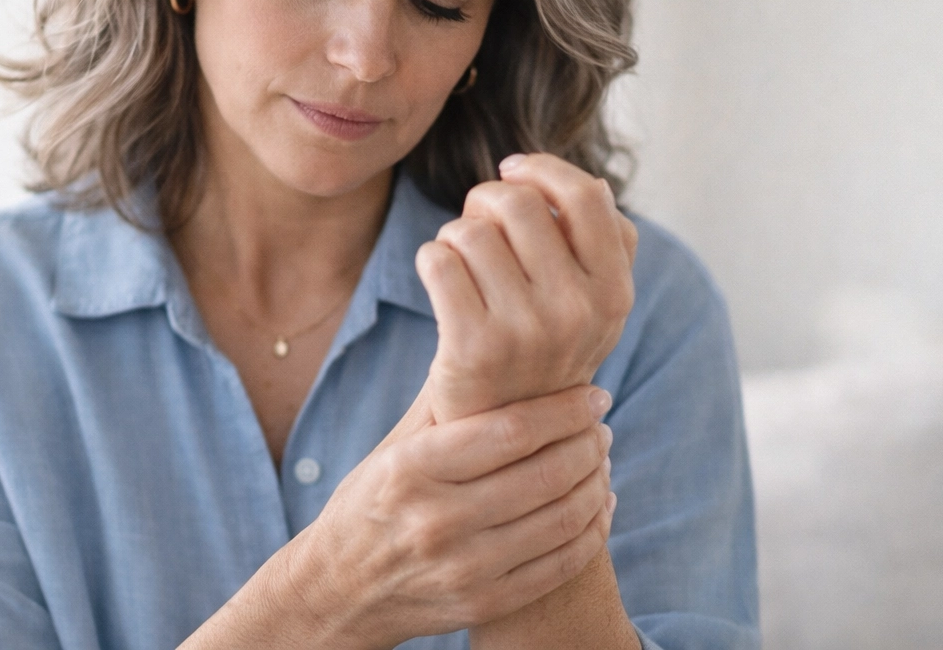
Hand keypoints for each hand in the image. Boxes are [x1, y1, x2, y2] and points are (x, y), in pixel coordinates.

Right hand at [278, 385, 615, 648]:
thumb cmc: (374, 501)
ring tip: (601, 460)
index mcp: (411, 469)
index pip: (510, 431)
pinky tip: (599, 505)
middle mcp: (435, 520)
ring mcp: (462, 569)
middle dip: (589, 443)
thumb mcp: (395, 446)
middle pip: (544, 474)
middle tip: (602, 426)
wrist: (340, 591)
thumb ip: (446, 401)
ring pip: (560, 519)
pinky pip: (559, 566)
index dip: (565, 409)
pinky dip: (591, 531)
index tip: (595, 395)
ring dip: (597, 483)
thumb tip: (503, 338)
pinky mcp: (483, 605)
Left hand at [416, 153, 638, 422]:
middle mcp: (578, 313)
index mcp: (614, 293)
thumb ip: (602, 244)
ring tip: (461, 262)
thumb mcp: (593, 305)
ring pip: (471, 230)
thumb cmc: (542, 347)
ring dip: (455, 235)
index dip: (543, 169)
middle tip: (478, 225)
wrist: (502, 436)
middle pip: (518, 204)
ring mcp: (526, 333)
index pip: (587, 196)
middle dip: (486, 201)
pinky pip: (438, 259)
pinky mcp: (472, 349)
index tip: (513, 169)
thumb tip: (589, 183)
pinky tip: (440, 279)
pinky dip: (430, 258)